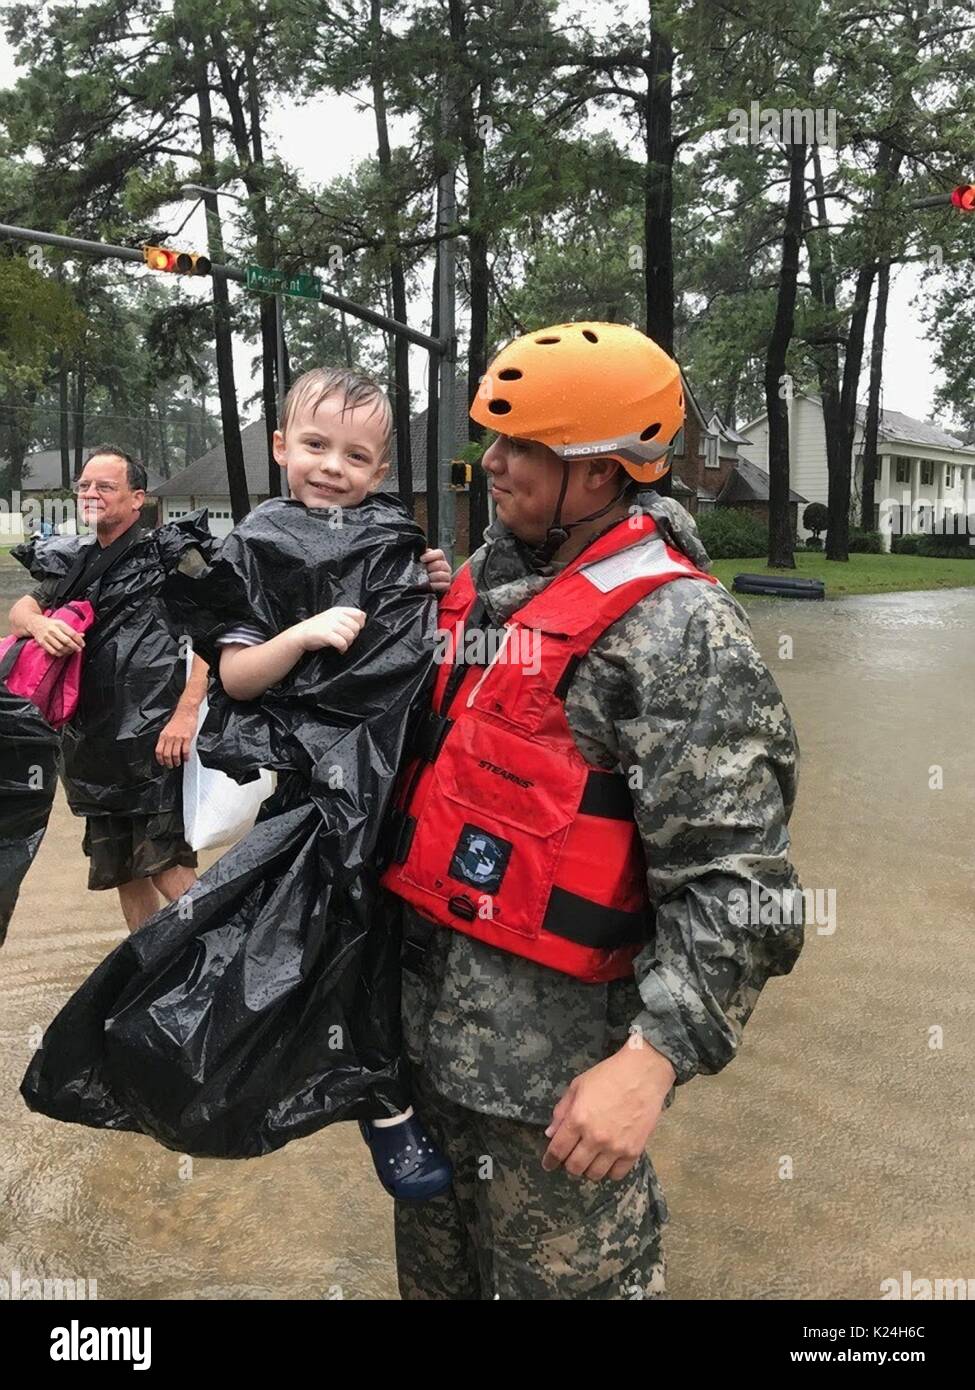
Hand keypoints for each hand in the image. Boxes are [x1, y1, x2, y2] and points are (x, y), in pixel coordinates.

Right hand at [27, 615, 84, 656]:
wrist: (34, 623)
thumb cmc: (50, 624)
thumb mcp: (61, 623)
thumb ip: (71, 630)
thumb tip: (82, 635)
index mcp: (59, 624)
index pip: (72, 633)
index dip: (79, 640)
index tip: (82, 644)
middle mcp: (52, 630)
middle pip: (66, 641)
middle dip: (75, 647)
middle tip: (79, 649)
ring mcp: (46, 637)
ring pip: (60, 647)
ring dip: (68, 651)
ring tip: (71, 651)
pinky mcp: (42, 643)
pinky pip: (53, 651)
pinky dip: (60, 654)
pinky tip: (64, 652)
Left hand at [155, 709, 197, 767]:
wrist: (186, 712)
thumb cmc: (178, 720)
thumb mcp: (167, 729)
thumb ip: (165, 739)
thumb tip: (165, 749)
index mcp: (163, 735)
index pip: (158, 751)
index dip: (160, 759)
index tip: (162, 763)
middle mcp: (170, 737)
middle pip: (166, 754)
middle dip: (168, 763)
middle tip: (170, 766)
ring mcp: (178, 738)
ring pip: (175, 754)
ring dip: (176, 761)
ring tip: (178, 763)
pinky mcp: (187, 738)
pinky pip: (185, 751)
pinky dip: (185, 757)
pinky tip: (186, 758)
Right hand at [292, 606, 365, 653]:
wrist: (300, 634)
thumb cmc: (318, 627)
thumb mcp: (332, 617)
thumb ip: (345, 617)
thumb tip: (363, 620)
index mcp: (338, 610)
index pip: (359, 614)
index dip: (360, 624)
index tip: (353, 631)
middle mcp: (335, 616)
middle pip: (356, 627)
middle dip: (354, 636)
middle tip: (346, 640)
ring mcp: (330, 624)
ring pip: (350, 635)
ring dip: (348, 643)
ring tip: (342, 645)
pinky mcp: (326, 634)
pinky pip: (342, 642)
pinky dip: (343, 648)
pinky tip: (339, 649)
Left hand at [420, 548, 450, 593]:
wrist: (422, 587)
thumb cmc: (421, 574)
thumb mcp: (421, 564)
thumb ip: (423, 556)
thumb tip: (422, 551)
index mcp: (439, 559)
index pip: (439, 553)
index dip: (430, 555)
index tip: (422, 559)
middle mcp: (445, 566)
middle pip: (440, 564)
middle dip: (430, 568)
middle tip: (425, 571)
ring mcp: (447, 576)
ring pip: (443, 574)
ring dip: (433, 577)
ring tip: (427, 578)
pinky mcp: (446, 586)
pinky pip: (444, 585)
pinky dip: (436, 585)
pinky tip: (430, 584)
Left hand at [541, 1036, 676, 1182]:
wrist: (643, 1074)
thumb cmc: (608, 1075)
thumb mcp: (578, 1086)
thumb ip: (561, 1111)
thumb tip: (550, 1134)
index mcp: (578, 1119)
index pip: (558, 1150)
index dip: (550, 1160)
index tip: (548, 1164)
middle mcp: (595, 1137)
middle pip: (575, 1167)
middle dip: (569, 1165)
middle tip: (571, 1158)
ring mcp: (615, 1147)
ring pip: (594, 1174)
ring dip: (588, 1169)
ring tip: (590, 1159)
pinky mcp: (633, 1151)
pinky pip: (617, 1174)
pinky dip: (609, 1171)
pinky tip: (608, 1161)